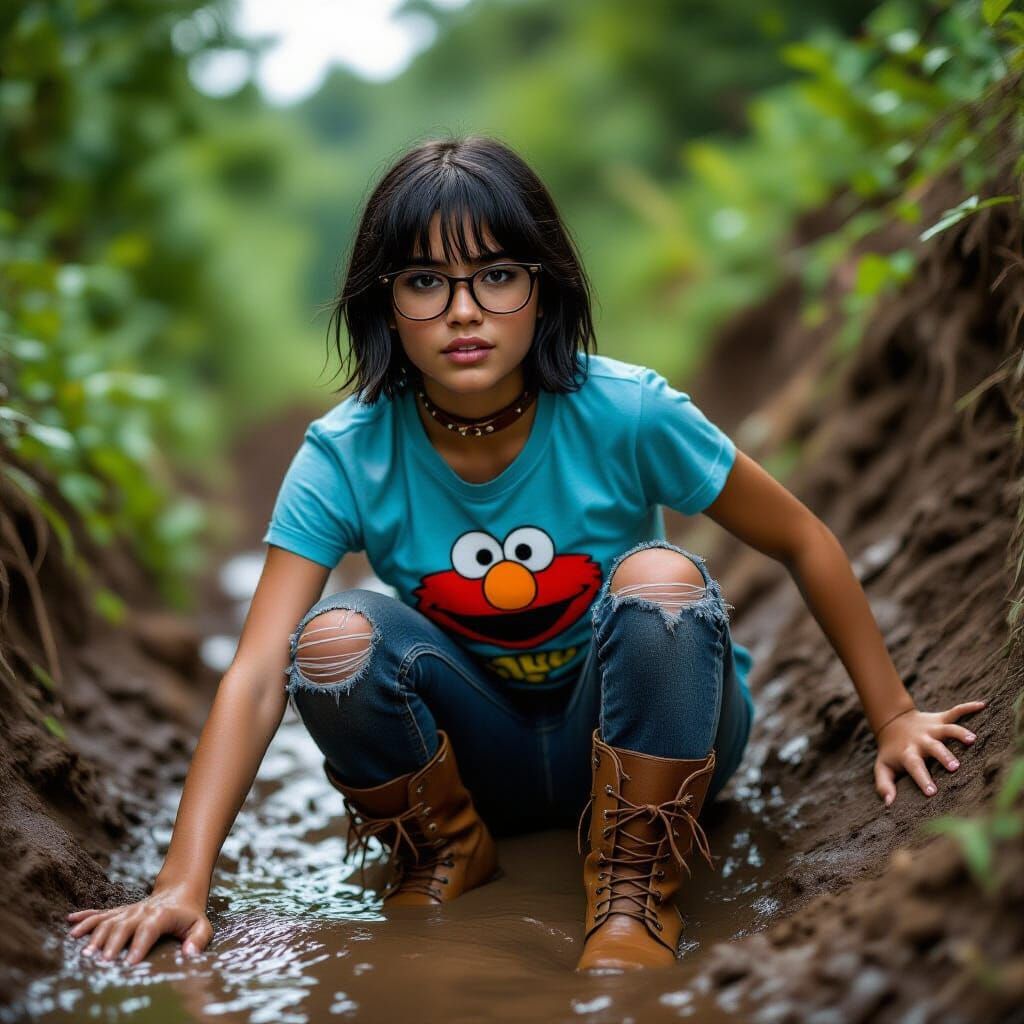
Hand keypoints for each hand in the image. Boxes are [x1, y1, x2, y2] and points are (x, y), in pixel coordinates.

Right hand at [66, 884, 211, 964]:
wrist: (180, 891)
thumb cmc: (190, 916)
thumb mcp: (202, 926)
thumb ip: (199, 939)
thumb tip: (189, 954)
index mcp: (162, 915)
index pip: (150, 928)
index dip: (140, 944)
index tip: (130, 962)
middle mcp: (142, 910)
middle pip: (124, 925)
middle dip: (113, 943)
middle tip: (102, 961)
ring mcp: (128, 910)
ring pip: (108, 920)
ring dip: (95, 934)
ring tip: (85, 952)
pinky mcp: (119, 911)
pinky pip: (100, 913)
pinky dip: (85, 918)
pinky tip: (70, 923)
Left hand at [873, 700, 986, 805]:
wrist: (893, 723)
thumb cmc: (892, 752)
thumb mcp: (883, 768)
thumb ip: (884, 785)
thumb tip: (888, 804)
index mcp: (909, 753)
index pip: (914, 766)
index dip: (922, 778)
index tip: (932, 792)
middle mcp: (922, 740)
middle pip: (933, 747)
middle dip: (943, 756)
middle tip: (954, 766)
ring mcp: (932, 728)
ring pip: (947, 729)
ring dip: (959, 733)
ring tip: (972, 739)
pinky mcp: (940, 718)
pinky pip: (955, 711)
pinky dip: (968, 708)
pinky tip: (983, 705)